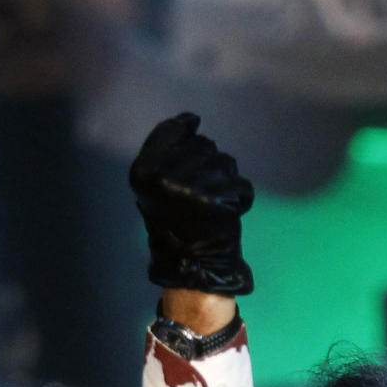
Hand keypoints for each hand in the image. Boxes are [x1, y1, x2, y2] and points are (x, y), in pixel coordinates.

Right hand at [129, 113, 253, 294]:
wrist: (190, 266)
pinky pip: (241, 185)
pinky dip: (239, 198)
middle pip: (202, 144)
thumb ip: (165, 152)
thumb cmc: (171, 225)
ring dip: (225, 180)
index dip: (185, 129)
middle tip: (200, 192)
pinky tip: (226, 214)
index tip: (193, 129)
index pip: (170, 130)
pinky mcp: (222, 198)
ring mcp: (197, 185)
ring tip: (212, 205)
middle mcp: (168, 173)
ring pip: (225, 162)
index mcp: (146, 170)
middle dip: (207, 163)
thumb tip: (190, 121)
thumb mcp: (154, 186)